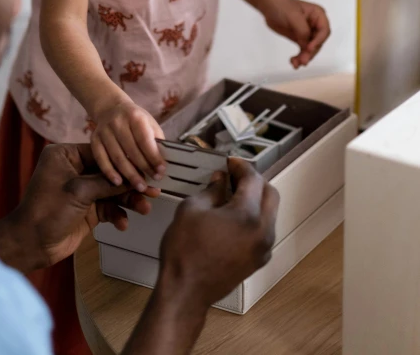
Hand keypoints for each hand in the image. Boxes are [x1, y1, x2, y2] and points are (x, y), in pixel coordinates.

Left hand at [7, 143, 158, 270]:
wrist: (31, 245)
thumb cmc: (47, 211)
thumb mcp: (79, 191)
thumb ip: (108, 183)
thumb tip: (134, 177)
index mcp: (66, 155)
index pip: (101, 152)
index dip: (124, 160)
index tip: (144, 165)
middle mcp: (74, 169)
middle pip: (109, 172)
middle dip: (129, 183)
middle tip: (151, 189)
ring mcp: (80, 190)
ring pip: (111, 191)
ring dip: (127, 201)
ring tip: (144, 209)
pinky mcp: (86, 209)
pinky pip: (107, 207)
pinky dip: (116, 214)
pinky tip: (123, 224)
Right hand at [91, 96, 165, 190]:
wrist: (111, 109)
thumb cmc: (135, 120)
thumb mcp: (149, 123)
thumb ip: (156, 141)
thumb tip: (162, 163)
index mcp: (134, 116)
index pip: (145, 140)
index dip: (153, 157)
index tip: (161, 171)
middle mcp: (117, 122)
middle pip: (131, 150)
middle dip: (143, 168)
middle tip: (153, 182)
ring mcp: (104, 131)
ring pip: (117, 156)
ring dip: (129, 174)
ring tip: (140, 187)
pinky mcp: (94, 140)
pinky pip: (101, 159)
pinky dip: (109, 172)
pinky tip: (118, 182)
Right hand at [158, 158, 278, 308]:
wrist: (186, 291)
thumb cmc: (185, 252)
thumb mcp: (192, 209)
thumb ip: (212, 189)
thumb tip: (220, 180)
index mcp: (248, 216)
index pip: (253, 179)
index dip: (241, 166)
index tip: (230, 163)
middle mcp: (262, 232)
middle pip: (270, 193)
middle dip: (253, 181)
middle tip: (233, 176)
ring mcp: (263, 248)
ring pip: (270, 212)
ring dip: (255, 199)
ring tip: (231, 194)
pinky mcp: (258, 259)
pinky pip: (263, 229)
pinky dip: (254, 217)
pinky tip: (233, 216)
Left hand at [262, 0, 329, 68]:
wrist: (268, 6)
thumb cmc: (282, 6)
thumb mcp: (294, 17)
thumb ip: (302, 31)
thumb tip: (307, 46)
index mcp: (318, 15)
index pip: (324, 31)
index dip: (318, 41)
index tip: (309, 48)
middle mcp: (315, 25)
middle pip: (317, 43)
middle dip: (310, 52)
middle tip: (303, 61)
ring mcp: (307, 32)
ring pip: (310, 49)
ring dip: (304, 57)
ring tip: (296, 64)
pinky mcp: (299, 38)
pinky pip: (302, 50)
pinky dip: (299, 56)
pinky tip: (293, 62)